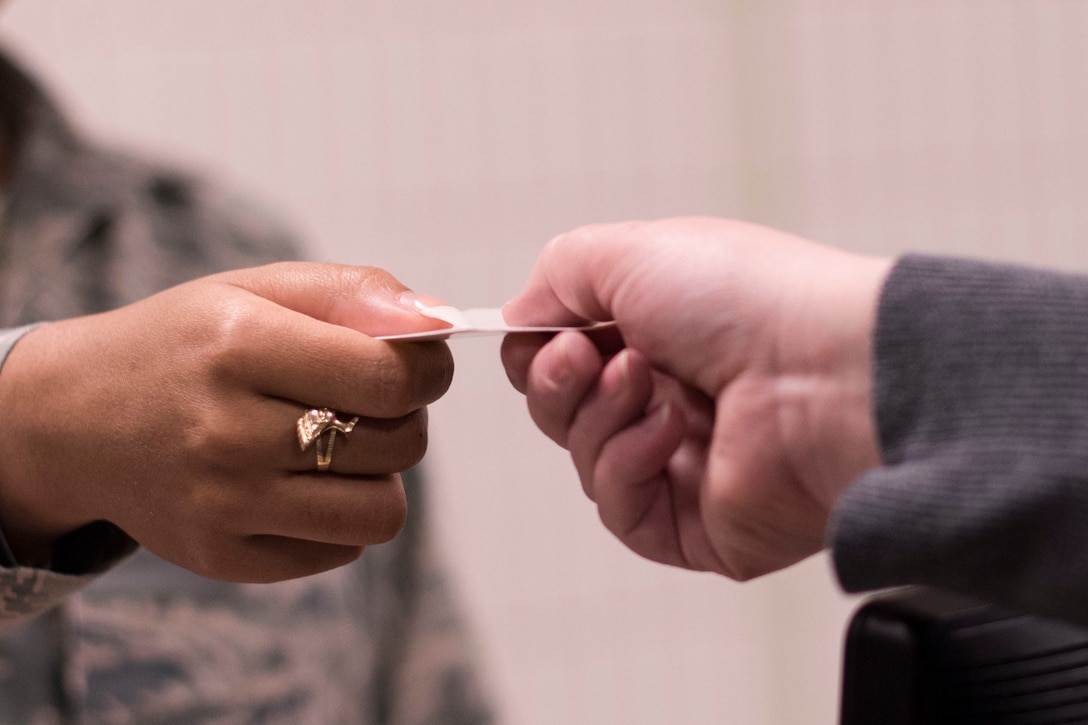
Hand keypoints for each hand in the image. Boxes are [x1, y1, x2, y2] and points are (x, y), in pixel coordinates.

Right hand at [0, 262, 452, 581]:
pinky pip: (342, 550)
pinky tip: (301, 483)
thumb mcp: (256, 289)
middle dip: (405, 417)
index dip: (430, 371)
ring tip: (342, 445)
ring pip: (381, 511)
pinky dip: (341, 516)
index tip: (421, 365)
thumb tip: (442, 321)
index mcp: (238, 345)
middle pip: (397, 444)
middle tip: (366, 401)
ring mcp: (221, 505)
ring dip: (381, 474)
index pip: (390, 378)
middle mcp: (226, 432)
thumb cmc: (188, 345)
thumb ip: (355, 293)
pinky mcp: (221, 557)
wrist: (75, 420)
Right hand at [502, 217, 892, 579]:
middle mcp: (670, 396)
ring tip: (650, 384)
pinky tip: (669, 433)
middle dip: (557, 381)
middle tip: (584, 357)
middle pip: (563, 410)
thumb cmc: (745, 298)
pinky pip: (619, 509)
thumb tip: (518, 320)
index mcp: (660, 333)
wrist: (825, 368)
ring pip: (584, 457)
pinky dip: (627, 465)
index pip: (565, 355)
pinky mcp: (696, 525)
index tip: (545, 335)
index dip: (540, 349)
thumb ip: (557, 277)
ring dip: (601, 416)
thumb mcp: (629, 253)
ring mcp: (683, 463)